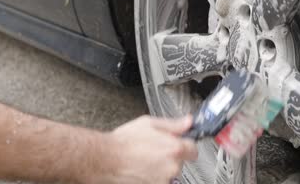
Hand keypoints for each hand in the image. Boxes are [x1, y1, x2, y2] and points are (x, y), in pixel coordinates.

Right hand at [82, 115, 197, 183]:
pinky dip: (154, 176)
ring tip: (146, 159)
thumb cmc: (124, 142)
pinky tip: (143, 168)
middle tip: (155, 149)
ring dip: (162, 167)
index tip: (180, 144)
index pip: (194, 149)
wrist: (106, 160)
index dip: (186, 145)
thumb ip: (173, 124)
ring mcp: (164, 181)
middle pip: (181, 161)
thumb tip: (188, 122)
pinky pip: (160, 180)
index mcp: (175, 149)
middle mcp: (172, 167)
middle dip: (171, 155)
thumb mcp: (150, 123)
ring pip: (170, 172)